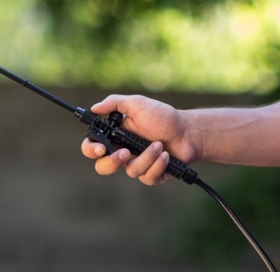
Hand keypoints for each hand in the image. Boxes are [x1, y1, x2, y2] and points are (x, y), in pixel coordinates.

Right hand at [79, 94, 195, 185]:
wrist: (188, 131)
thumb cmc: (163, 117)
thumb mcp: (138, 104)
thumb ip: (115, 103)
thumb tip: (94, 107)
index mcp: (116, 136)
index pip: (93, 146)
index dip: (91, 150)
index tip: (100, 148)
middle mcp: (124, 152)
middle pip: (103, 167)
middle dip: (113, 162)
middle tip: (126, 153)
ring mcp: (138, 164)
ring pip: (131, 171)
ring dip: (147, 157)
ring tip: (160, 145)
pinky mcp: (151, 174)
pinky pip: (147, 177)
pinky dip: (158, 165)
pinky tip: (166, 156)